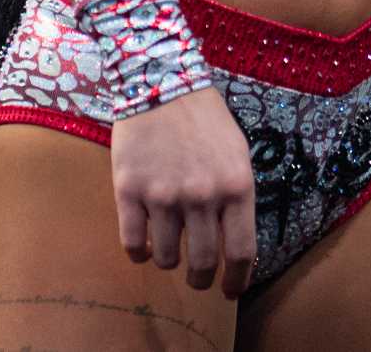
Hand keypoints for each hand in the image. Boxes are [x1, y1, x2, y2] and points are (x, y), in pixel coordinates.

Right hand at [108, 86, 257, 298]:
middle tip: (197, 278)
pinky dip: (139, 253)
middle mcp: (202, 195)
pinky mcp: (129, 190)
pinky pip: (133, 243)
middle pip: (202, 263)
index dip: (237, 280)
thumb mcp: (237, 152)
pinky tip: (143, 245)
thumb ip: (237, 195)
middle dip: (200, 279)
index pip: (241, 252)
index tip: (230, 291)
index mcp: (236, 186)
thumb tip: (233, 241)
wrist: (161, 80)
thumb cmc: (204, 117)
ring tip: (169, 249)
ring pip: (166, 258)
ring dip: (169, 261)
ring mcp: (163, 194)